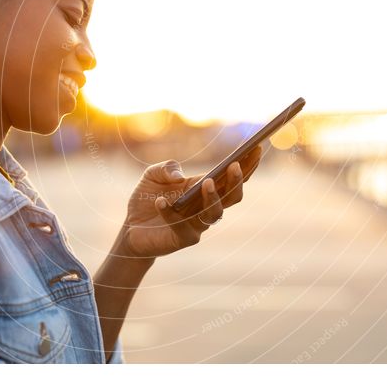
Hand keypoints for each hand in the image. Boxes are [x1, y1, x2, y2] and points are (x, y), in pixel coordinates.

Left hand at [118, 145, 261, 258]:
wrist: (130, 227)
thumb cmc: (146, 198)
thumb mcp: (152, 175)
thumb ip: (166, 168)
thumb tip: (179, 176)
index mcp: (204, 187)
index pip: (231, 177)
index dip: (247, 164)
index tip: (256, 148)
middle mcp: (206, 206)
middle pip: (232, 196)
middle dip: (236, 180)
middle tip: (234, 165)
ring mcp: (197, 224)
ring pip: (216, 213)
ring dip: (213, 197)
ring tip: (206, 182)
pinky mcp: (183, 238)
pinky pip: (182, 225)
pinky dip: (170, 212)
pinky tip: (160, 202)